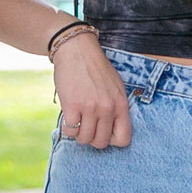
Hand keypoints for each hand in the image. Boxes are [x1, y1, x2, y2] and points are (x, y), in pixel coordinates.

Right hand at [52, 31, 131, 147]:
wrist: (77, 50)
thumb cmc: (95, 69)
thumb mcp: (115, 87)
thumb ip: (116, 108)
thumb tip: (112, 132)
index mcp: (121, 104)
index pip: (123, 139)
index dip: (111, 140)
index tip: (103, 132)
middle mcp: (108, 108)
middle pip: (101, 142)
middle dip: (92, 138)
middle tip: (86, 126)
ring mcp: (91, 108)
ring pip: (84, 139)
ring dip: (79, 134)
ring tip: (77, 120)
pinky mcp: (73, 106)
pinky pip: (70, 131)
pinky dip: (67, 128)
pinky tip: (69, 116)